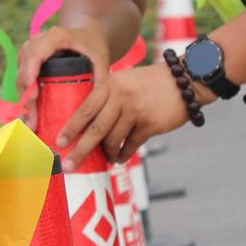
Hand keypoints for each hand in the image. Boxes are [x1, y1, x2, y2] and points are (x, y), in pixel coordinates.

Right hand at [16, 22, 110, 131]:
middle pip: (24, 71)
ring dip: (23, 102)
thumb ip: (101, 80)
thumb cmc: (93, 45)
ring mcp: (29, 52)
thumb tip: (97, 109)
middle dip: (27, 98)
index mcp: (54, 37)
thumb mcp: (101, 59)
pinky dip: (25, 99)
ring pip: (20, 78)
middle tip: (33, 123)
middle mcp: (36, 42)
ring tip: (31, 125)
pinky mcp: (26, 62)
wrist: (86, 33)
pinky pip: (21, 81)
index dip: (30, 75)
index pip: (35, 56)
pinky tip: (30, 117)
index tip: (34, 97)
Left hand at [57, 62, 193, 171]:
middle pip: (95, 129)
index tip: (60, 142)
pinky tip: (120, 157)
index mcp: (112, 83)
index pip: (85, 108)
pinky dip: (124, 153)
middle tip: (70, 165)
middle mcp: (121, 96)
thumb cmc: (152, 82)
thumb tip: (89, 126)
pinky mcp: (150, 124)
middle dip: (80, 150)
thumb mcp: (126, 80)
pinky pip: (131, 145)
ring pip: (113, 140)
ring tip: (107, 157)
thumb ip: (108, 97)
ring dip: (108, 152)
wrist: (185, 80)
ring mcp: (136, 111)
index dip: (71, 128)